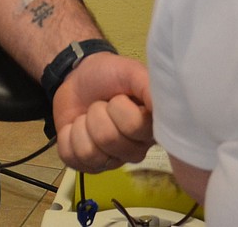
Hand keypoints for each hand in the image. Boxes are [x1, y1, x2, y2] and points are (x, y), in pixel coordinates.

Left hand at [52, 52, 153, 172]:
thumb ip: (149, 87)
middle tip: (101, 104)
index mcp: (151, 129)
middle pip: (108, 140)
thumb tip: (170, 108)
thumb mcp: (131, 71)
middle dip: (97, 114)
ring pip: (89, 152)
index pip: (134, 127)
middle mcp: (135, 150)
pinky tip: (75, 128)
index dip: (119, 107)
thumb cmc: (109, 75)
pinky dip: (67, 136)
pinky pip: (71, 157)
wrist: (77, 78)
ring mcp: (110, 161)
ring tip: (88, 116)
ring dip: (81, 125)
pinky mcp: (85, 165)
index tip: (119, 97)